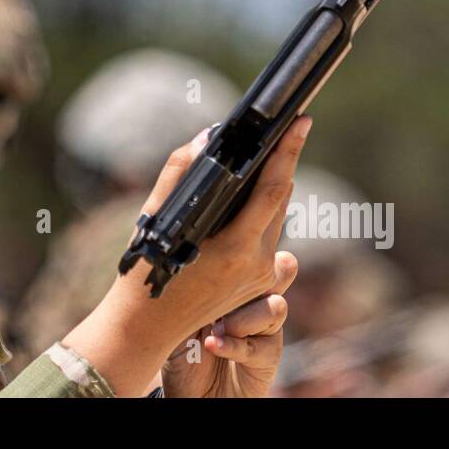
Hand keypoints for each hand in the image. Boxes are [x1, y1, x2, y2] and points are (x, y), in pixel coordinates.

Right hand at [62, 116, 310, 396]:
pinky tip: (249, 195)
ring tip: (266, 155)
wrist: (148, 327)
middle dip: (282, 161)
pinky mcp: (260, 284)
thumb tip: (206, 139)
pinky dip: (261, 211)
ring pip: (277, 217)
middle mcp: (257, 264)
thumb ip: (178, 174)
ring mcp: (262, 277)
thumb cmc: (146, 272)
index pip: (274, 189)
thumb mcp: (156, 219)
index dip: (290, 151)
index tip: (302, 121)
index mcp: (236, 248)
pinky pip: (268, 235)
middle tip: (286, 127)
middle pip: (282, 199)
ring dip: (272, 185)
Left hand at [161, 251, 297, 397]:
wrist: (186, 391)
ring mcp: (263, 326)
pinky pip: (262, 346)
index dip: (251, 246)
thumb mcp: (173, 312)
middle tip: (228, 284)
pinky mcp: (267, 356)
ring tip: (216, 328)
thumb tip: (184, 260)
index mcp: (236, 279)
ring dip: (243, 318)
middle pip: (281, 268)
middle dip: (258, 273)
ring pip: (275, 306)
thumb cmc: (177, 344)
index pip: (254, 252)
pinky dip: (233, 345)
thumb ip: (185, 288)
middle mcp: (255, 297)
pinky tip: (211, 345)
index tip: (229, 246)